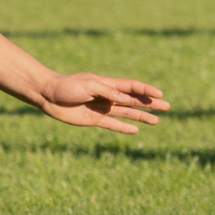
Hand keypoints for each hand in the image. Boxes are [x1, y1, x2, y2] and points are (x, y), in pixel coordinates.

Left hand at [38, 72, 167, 134]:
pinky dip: (124, 128)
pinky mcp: (94, 119)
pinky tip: (136, 131)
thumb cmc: (67, 86)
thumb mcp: (88, 85)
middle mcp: (107, 96)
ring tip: (157, 121)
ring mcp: (101, 108)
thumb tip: (126, 99)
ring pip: (126, 113)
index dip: (146, 90)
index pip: (131, 87)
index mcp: (107, 84)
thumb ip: (108, 92)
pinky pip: (113, 125)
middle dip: (150, 103)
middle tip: (167, 107)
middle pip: (133, 100)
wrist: (48, 95)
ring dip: (141, 116)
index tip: (160, 94)